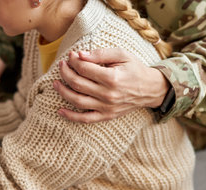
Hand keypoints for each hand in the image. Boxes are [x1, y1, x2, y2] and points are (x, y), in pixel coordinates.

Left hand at [54, 49, 169, 122]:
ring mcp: (106, 107)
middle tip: (61, 66)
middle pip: (78, 84)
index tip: (70, 56)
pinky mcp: (106, 116)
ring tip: (55, 83)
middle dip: (66, 73)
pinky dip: (70, 116)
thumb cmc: (135, 69)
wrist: (150, 89)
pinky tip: (60, 110)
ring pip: (77, 101)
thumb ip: (100, 54)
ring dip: (63, 92)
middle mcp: (108, 94)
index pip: (85, 69)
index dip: (74, 61)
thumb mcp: (122, 55)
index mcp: (112, 78)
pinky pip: (85, 119)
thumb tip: (79, 54)